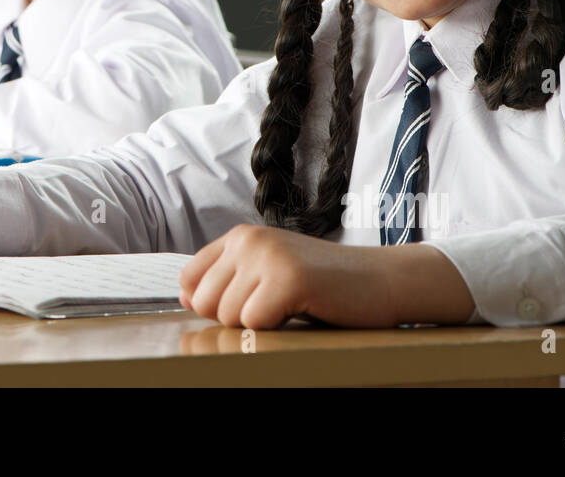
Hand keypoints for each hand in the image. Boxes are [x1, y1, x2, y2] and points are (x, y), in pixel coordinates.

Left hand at [178, 224, 398, 328]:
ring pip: (229, 315)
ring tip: (290, 307)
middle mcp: (248, 239)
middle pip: (205, 302)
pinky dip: (276, 329)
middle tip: (275, 308)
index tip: (244, 305)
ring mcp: (267, 256)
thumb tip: (184, 296)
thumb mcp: (268, 273)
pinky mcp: (287, 278)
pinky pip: (255, 323)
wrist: (381, 280)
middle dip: (236, 318)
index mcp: (239, 236)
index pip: (189, 279)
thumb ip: (228, 280)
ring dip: (259, 324)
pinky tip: (301, 310)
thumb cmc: (324, 284)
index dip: (209, 304)